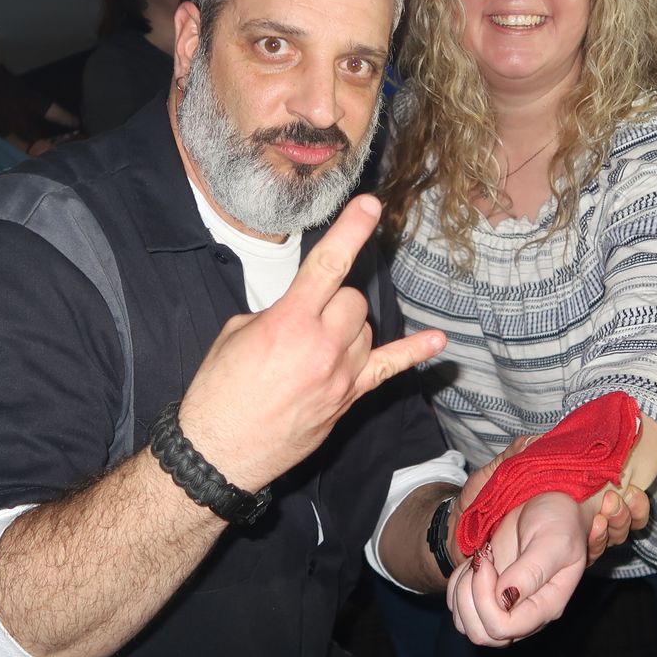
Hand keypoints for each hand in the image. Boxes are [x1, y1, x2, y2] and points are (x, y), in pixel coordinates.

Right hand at [178, 195, 447, 490]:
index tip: (370, 205)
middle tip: (304, 317)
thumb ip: (275, 313)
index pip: (328, 265)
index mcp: (288, 322)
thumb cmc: (219, 392)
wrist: (220, 451)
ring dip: (347, 325)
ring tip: (314, 344)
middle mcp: (322, 346)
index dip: (351, 230)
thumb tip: (299, 309)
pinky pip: (388, 368)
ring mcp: (341, 375)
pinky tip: (437, 341)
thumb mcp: (235, 334)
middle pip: (352, 298)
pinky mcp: (348, 398)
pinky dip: (414, 353)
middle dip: (332, 298)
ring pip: (365, 327)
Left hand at [448, 491, 586, 646]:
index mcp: (545, 606)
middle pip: (482, 634)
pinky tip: (474, 563)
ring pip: (466, 624)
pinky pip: (458, 606)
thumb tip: (505, 600)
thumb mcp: (553, 541)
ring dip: (461, 591)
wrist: (549, 503)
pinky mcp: (488, 595)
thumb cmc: (559, 521)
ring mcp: (504, 606)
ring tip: (479, 560)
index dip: (486, 600)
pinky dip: (456, 585)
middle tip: (481, 560)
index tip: (488, 560)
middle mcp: (524, 613)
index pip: (504, 628)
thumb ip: (531, 572)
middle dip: (470, 597)